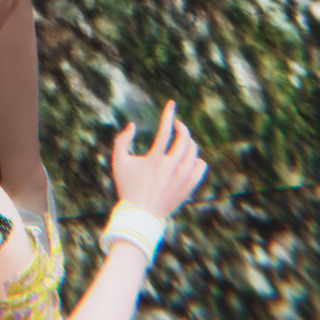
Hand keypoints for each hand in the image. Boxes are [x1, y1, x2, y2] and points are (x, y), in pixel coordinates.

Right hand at [111, 102, 207, 219]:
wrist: (141, 215)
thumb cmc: (127, 187)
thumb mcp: (118, 163)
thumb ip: (122, 141)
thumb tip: (133, 125)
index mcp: (154, 161)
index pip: (165, 131)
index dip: (168, 115)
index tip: (171, 104)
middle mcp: (171, 168)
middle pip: (184, 139)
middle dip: (181, 126)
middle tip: (177, 125)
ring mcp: (182, 179)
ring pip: (194, 152)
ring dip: (188, 142)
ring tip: (181, 141)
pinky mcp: (189, 187)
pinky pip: (201, 167)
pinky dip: (197, 159)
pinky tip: (189, 158)